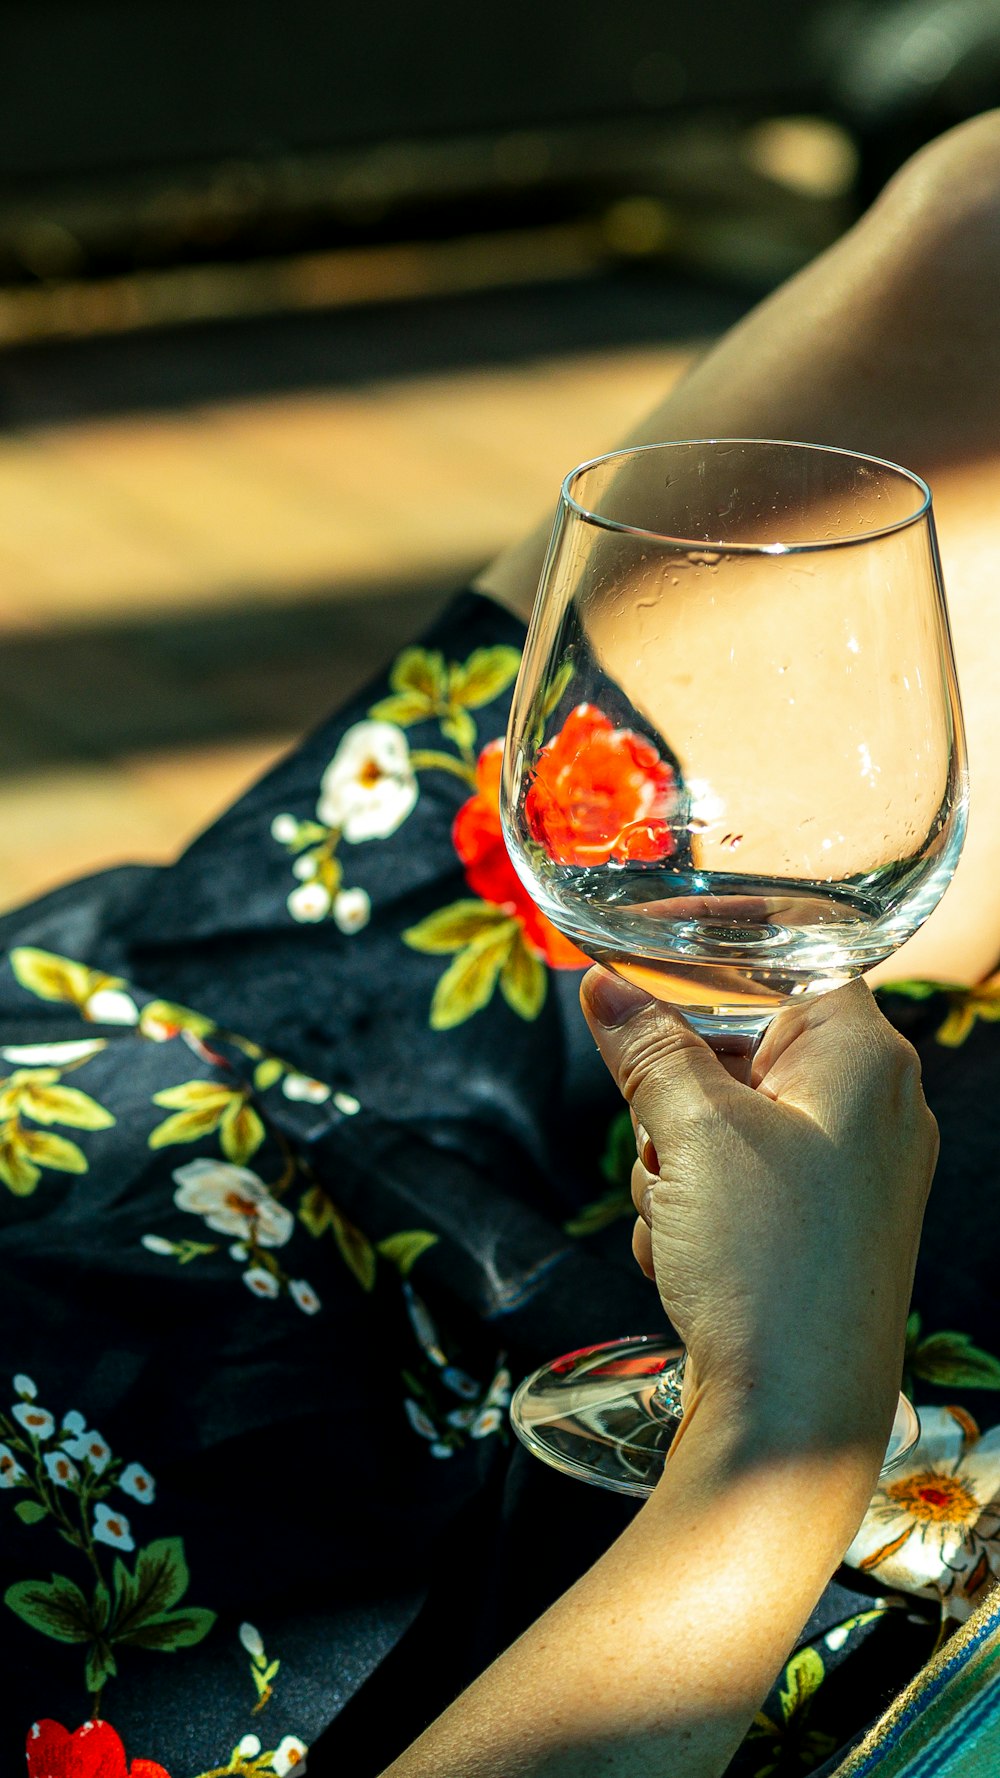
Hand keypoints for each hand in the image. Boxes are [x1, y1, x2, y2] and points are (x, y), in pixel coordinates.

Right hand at [580, 973, 937, 1458]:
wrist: (796, 1417)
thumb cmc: (766, 1260)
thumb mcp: (692, 1134)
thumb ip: (648, 1047)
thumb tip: (605, 987)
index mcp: (863, 1057)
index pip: (785, 957)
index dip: (709, 949)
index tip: (639, 944)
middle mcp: (870, 1106)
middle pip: (740, 1045)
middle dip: (674, 1096)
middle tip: (664, 1145)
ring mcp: (847, 1173)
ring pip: (722, 1118)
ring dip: (673, 1161)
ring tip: (680, 1217)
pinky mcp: (820, 1228)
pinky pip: (734, 1180)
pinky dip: (693, 1207)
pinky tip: (687, 1256)